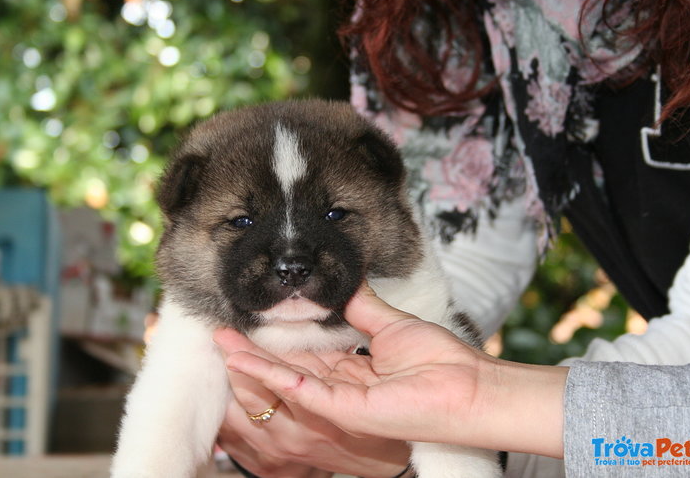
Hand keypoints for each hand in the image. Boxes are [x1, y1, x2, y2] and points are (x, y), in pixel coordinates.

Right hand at [217, 284, 566, 457]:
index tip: (249, 323)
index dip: (275, 341)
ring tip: (221, 344)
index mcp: (351, 370)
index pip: (303, 356)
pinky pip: (301, 391)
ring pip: (286, 381)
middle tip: (219, 333)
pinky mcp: (343, 410)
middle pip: (287, 369)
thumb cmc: (440, 360)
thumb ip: (360, 306)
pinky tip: (247, 360)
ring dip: (252, 363)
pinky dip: (272, 375)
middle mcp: (340, 388)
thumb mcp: (391, 324)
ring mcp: (339, 401)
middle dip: (253, 352)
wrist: (469, 385)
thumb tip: (338, 279)